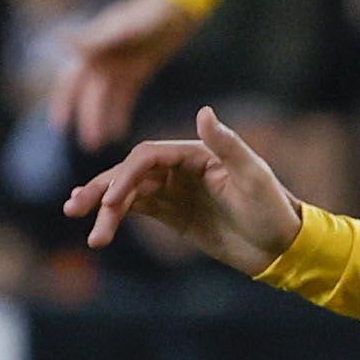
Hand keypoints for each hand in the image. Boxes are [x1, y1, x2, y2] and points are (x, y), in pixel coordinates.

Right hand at [45, 0, 200, 145]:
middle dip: (84, 118)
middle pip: (86, 95)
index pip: (70, 81)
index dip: (63, 103)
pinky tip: (119, 133)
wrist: (175, 11)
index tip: (58, 125)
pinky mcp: (135, 74)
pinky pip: (123, 98)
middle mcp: (100, 61)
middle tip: (86, 144)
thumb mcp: (122, 28)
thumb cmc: (146, 15)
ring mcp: (117, 68)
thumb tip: (59, 38)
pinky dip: (119, 114)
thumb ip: (94, 38)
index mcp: (91, 50)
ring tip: (97, 144)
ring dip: (99, 120)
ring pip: (103, 100)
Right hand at [64, 106, 306, 273]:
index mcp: (197, 152)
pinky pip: (137, 211)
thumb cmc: (273, 209)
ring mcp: (176, 191)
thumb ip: (227, 145)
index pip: (149, 156)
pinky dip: (115, 217)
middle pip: (131, 173)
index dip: (126, 175)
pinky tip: (97, 228)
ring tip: (84, 227)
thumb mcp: (254, 177)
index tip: (113, 200)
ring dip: (104, 207)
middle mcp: (182, 168)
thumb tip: (203, 111)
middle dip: (102, 190)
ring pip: (129, 194)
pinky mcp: (174, 214)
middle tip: (76, 208)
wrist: (282, 247)